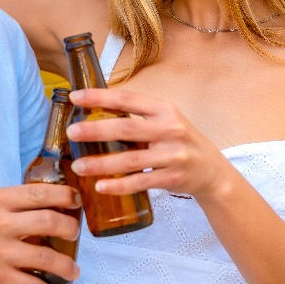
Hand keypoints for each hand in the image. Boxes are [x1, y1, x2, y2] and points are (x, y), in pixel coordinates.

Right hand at [0, 184, 80, 283]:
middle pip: (50, 220)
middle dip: (71, 229)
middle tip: (74, 235)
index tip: (76, 201)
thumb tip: (51, 204)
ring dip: (67, 266)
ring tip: (73, 270)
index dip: (65, 196)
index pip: (39, 193)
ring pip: (47, 257)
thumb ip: (11, 204)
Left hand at [67, 88, 231, 198]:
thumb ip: (138, 115)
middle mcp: (170, 129)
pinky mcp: (173, 178)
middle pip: (127, 128)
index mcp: (164, 110)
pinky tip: (101, 186)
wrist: (212, 171)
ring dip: (102, 163)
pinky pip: (141, 182)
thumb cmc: (181, 142)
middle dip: (96, 130)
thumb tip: (96, 110)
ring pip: (131, 159)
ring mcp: (173, 155)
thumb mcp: (166, 121)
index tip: (75, 97)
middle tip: (71, 132)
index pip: (127, 99)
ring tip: (78, 166)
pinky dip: (120, 185)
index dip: (100, 97)